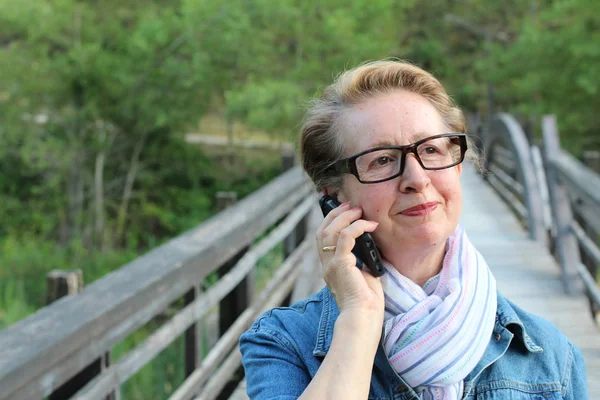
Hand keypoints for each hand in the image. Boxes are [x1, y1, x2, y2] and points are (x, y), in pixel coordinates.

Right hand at [316, 202, 384, 319]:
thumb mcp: (363, 275)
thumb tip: (371, 243)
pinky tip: (369, 225)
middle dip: (336, 214)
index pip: (322, 238)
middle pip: (322, 231)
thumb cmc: (367, 302)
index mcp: (330, 268)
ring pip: (330, 231)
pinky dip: (357, 227)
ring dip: (345, 217)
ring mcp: (331, 265)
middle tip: (351, 205)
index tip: (345, 211)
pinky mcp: (340, 264)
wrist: (363, 318)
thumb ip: (361, 260)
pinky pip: (345, 237)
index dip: (331, 221)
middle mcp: (326, 265)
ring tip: (359, 211)